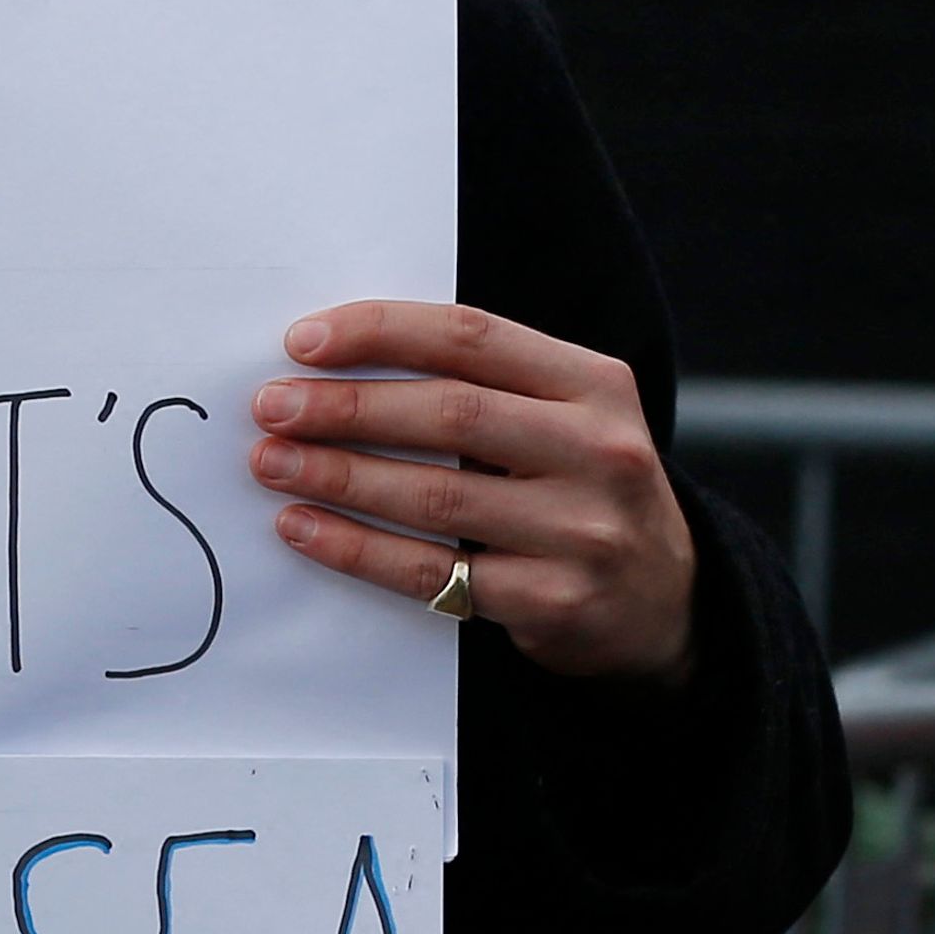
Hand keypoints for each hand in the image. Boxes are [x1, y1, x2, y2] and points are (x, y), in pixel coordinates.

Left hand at [252, 300, 695, 682]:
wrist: (664, 602)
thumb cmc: (581, 488)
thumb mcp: (563, 416)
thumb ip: (478, 382)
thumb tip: (333, 363)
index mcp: (594, 385)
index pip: (472, 337)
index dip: (380, 331)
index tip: (301, 341)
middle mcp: (599, 452)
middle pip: (450, 413)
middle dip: (346, 408)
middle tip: (270, 407)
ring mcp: (582, 531)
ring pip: (435, 496)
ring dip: (337, 477)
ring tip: (270, 463)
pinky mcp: (554, 600)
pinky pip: (431, 572)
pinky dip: (355, 548)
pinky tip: (301, 527)